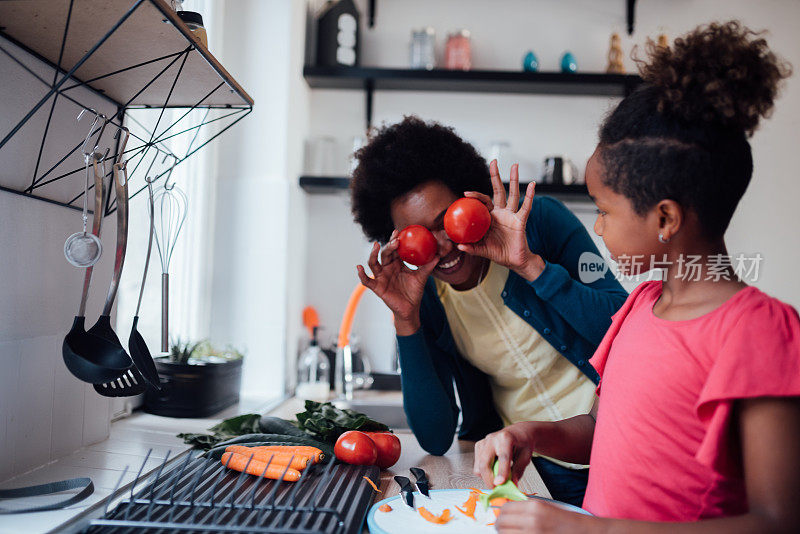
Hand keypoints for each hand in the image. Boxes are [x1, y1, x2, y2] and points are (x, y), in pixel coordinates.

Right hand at [356, 230, 438, 334]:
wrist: (411, 309)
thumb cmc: (414, 292)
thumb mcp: (422, 277)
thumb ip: (428, 266)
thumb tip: (439, 255)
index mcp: (397, 264)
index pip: (394, 249)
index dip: (394, 240)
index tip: (398, 232)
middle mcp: (387, 268)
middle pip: (384, 254)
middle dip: (388, 245)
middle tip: (395, 240)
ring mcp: (381, 277)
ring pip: (373, 263)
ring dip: (373, 254)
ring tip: (376, 245)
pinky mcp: (377, 287)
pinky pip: (367, 281)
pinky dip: (362, 274)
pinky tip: (359, 267)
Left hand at [460, 160, 544, 280]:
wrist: (514, 261)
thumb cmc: (498, 253)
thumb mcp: (482, 250)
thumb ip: (471, 247)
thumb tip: (458, 246)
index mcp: (490, 217)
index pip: (482, 202)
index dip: (475, 196)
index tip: (466, 193)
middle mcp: (501, 212)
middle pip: (498, 190)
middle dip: (495, 176)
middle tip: (494, 161)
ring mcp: (511, 215)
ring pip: (513, 194)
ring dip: (514, 180)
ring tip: (515, 165)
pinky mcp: (521, 220)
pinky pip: (526, 207)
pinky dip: (530, 196)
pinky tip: (532, 185)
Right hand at [473, 422, 537, 486]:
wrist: (518, 432)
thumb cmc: (523, 443)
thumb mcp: (526, 456)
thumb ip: (518, 470)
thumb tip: (511, 485)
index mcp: (506, 438)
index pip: (503, 457)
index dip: (501, 471)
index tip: (500, 484)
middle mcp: (492, 438)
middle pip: (484, 463)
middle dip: (489, 480)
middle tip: (498, 489)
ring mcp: (483, 442)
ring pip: (478, 466)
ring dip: (487, 477)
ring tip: (498, 477)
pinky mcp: (478, 446)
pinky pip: (477, 465)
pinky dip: (484, 472)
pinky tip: (494, 469)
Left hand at [496, 499, 597, 532]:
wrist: (586, 533)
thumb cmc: (568, 521)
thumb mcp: (547, 507)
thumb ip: (527, 508)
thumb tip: (507, 509)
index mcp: (534, 507)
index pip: (505, 509)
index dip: (501, 512)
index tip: (501, 515)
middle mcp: (532, 521)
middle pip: (501, 523)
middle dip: (500, 525)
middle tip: (503, 526)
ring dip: (506, 533)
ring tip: (512, 532)